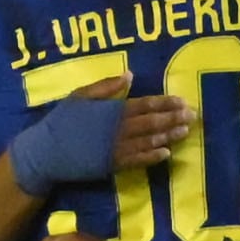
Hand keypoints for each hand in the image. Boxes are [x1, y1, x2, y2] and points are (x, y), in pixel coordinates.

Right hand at [9, 77, 192, 193]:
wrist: (46, 153)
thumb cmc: (61, 121)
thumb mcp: (80, 96)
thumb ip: (106, 86)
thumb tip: (130, 75)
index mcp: (112, 110)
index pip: (145, 104)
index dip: (165, 103)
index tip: (182, 101)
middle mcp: (118, 129)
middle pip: (152, 122)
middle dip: (174, 118)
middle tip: (193, 116)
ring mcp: (116, 149)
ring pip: (149, 141)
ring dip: (169, 136)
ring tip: (186, 132)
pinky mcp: (112, 165)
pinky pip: (137, 161)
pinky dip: (152, 157)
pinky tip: (166, 154)